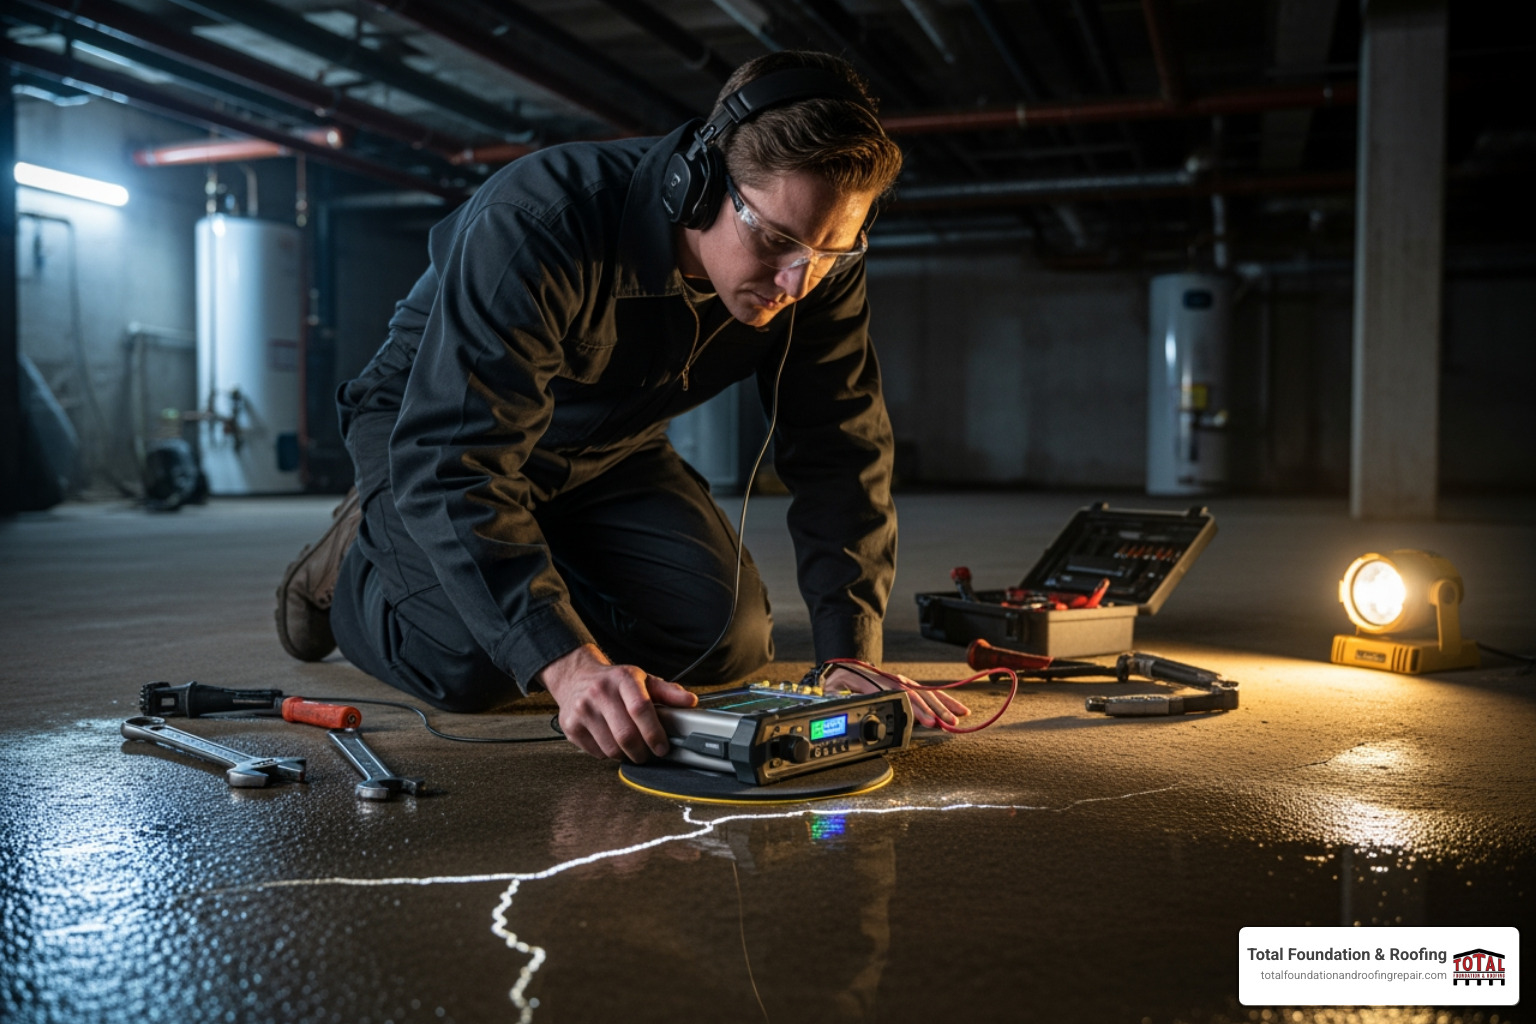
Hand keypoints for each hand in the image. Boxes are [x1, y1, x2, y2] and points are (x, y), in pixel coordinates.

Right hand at [537, 644, 696, 760]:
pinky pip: (596, 753)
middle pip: (626, 734)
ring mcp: (582, 709)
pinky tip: (611, 741)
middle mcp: (600, 692)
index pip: (640, 708)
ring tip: (632, 748)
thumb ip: (668, 692)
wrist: (576, 677)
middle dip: (643, 751)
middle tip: (649, 753)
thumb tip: (690, 702)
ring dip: (626, 755)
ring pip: (611, 748)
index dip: (654, 732)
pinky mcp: (570, 725)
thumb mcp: (643, 680)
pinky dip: (608, 754)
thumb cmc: (614, 682)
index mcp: (623, 679)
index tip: (662, 747)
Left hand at [822, 664, 968, 728]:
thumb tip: (845, 708)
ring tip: (958, 717)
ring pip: (923, 691)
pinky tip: (956, 708)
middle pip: (914, 693)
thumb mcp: (831, 692)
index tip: (927, 721)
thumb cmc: (836, 683)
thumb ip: (838, 700)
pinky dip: (942, 699)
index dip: (914, 709)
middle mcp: (888, 679)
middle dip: (933, 709)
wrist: (840, 668)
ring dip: (942, 704)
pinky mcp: (903, 684)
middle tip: (947, 723)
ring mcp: (897, 680)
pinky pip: (925, 691)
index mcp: (871, 681)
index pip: (898, 696)